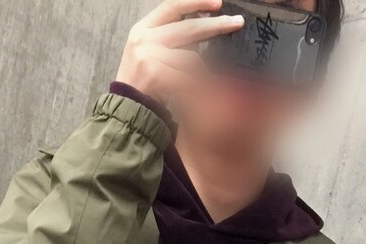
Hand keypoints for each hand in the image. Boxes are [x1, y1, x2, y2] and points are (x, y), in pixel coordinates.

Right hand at [116, 0, 244, 102]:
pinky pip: (187, 77)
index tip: (218, 2)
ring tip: (217, 80)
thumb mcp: (154, 54)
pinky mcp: (154, 73)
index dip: (196, 1)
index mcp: (143, 28)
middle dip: (216, 25)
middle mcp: (144, 37)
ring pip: (191, 57)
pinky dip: (200, 85)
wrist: (127, 111)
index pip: (172, 6)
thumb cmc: (145, 84)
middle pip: (188, 27)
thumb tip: (205, 26)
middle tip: (237, 23)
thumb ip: (173, 40)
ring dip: (207, 70)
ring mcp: (148, 54)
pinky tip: (208, 91)